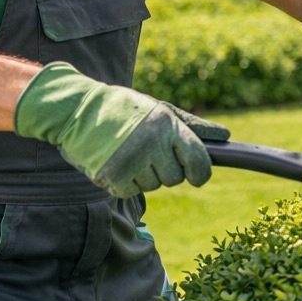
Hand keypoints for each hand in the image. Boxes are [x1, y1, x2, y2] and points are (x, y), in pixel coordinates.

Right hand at [14, 63, 229, 196]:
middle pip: (176, 178)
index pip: (198, 161)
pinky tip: (115, 161)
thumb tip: (226, 136)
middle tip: (147, 151)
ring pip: (154, 186)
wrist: (75, 110)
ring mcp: (132, 162)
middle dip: (166, 169)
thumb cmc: (124, 109)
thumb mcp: (160, 110)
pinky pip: (132, 191)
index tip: (197, 176)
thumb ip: (192, 126)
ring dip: (144, 175)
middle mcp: (152, 144)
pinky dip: (125, 182)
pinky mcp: (113, 178)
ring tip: (128, 151)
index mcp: (167, 125)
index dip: (200, 173)